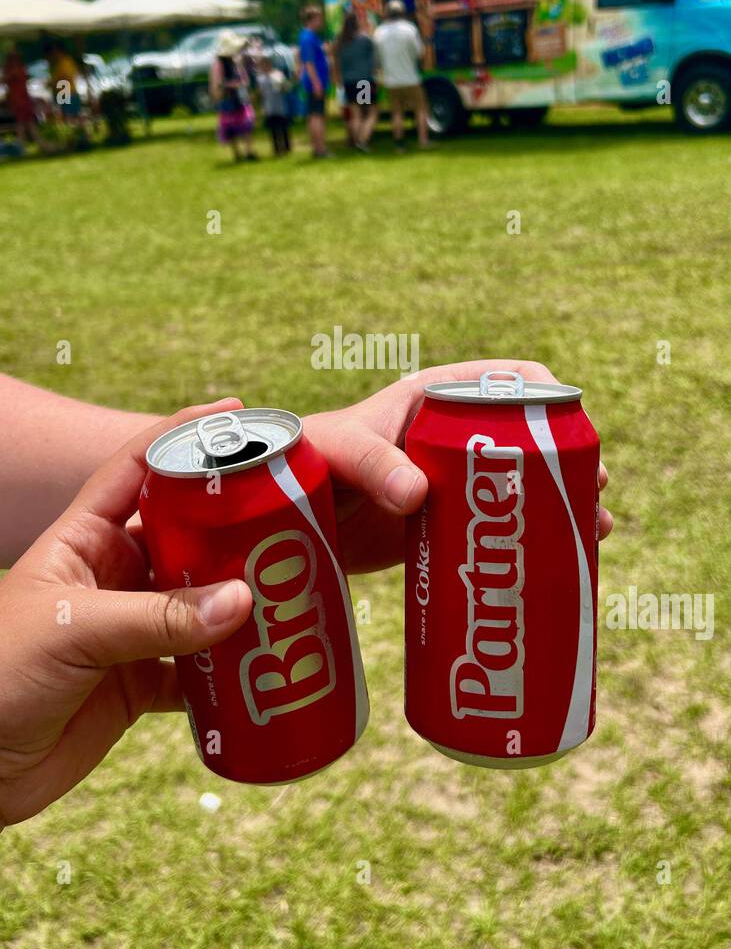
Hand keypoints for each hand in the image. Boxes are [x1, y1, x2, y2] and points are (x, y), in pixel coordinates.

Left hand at [0, 400, 250, 827]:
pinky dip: (233, 670)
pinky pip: (200, 668)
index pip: (139, 467)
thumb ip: (158, 617)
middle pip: (186, 534)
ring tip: (294, 592)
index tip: (238, 414)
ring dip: (242, 602)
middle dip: (235, 527)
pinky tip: (266, 667)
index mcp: (85, 539)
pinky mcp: (139, 684)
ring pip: (201, 602)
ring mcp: (129, 629)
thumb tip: (244, 601)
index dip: (185, 435)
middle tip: (291, 518)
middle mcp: (112, 576)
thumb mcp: (74, 631)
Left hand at [305, 359, 612, 573]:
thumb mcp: (338, 450)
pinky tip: (561, 566)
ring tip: (594, 530)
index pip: (508, 381)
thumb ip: (373, 463)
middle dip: (569, 461)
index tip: (574, 430)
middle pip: (530, 439)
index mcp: (436, 399)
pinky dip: (531, 546)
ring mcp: (454, 486)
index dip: (548, 399)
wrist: (279, 519)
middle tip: (594, 489)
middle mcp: (453, 439)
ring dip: (561, 505)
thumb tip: (418, 494)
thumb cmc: (304, 460)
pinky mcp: (447, 530)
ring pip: (523, 488)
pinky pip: (498, 533)